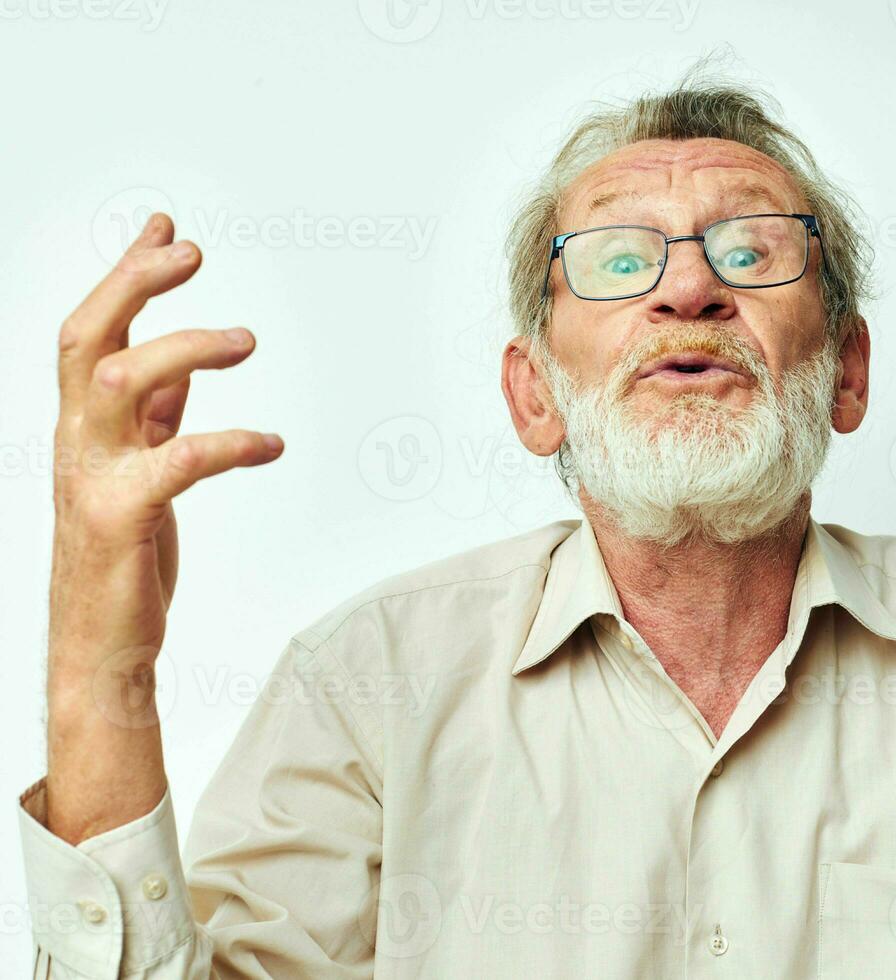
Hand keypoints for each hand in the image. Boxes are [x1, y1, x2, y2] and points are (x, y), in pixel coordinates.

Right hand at [46, 212, 283, 842]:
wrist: (102, 645)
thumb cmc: (125, 556)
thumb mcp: (141, 471)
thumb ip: (159, 417)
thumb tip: (188, 368)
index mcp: (85, 425)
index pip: (93, 329)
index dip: (126, 273)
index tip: (166, 224)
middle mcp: (78, 440)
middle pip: (87, 336)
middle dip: (134, 283)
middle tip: (192, 251)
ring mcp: (92, 477)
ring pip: (117, 381)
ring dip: (184, 348)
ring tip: (246, 340)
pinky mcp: (120, 520)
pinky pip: (175, 463)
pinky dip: (228, 444)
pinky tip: (272, 444)